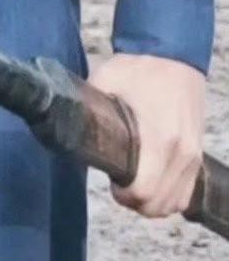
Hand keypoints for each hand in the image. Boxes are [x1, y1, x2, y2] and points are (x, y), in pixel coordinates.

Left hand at [86, 51, 205, 216]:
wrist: (173, 55)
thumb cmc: (137, 68)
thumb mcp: (104, 82)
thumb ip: (88, 109)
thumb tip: (62, 126)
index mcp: (158, 137)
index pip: (144, 191)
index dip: (124, 196)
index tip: (113, 183)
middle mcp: (181, 152)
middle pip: (159, 205)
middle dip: (135, 202)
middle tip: (119, 185)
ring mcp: (193, 155)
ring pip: (175, 203)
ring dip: (153, 203)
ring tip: (135, 183)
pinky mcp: (198, 154)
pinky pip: (186, 193)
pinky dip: (170, 197)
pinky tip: (153, 184)